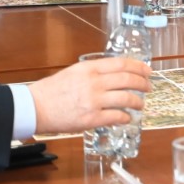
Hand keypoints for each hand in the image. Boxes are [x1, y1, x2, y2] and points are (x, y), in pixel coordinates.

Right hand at [29, 57, 151, 134]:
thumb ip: (95, 72)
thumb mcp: (75, 72)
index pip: (122, 64)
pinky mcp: (91, 118)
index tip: (148, 71)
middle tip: (148, 87)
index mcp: (90, 68)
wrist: (34, 107)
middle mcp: (94, 83)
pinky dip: (125, 117)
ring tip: (140, 104)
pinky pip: (116, 117)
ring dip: (138, 102)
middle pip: (128, 80)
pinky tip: (127, 118)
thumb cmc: (52, 90)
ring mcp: (93, 101)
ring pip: (126, 99)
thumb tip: (117, 74)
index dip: (139, 67)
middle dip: (143, 84)